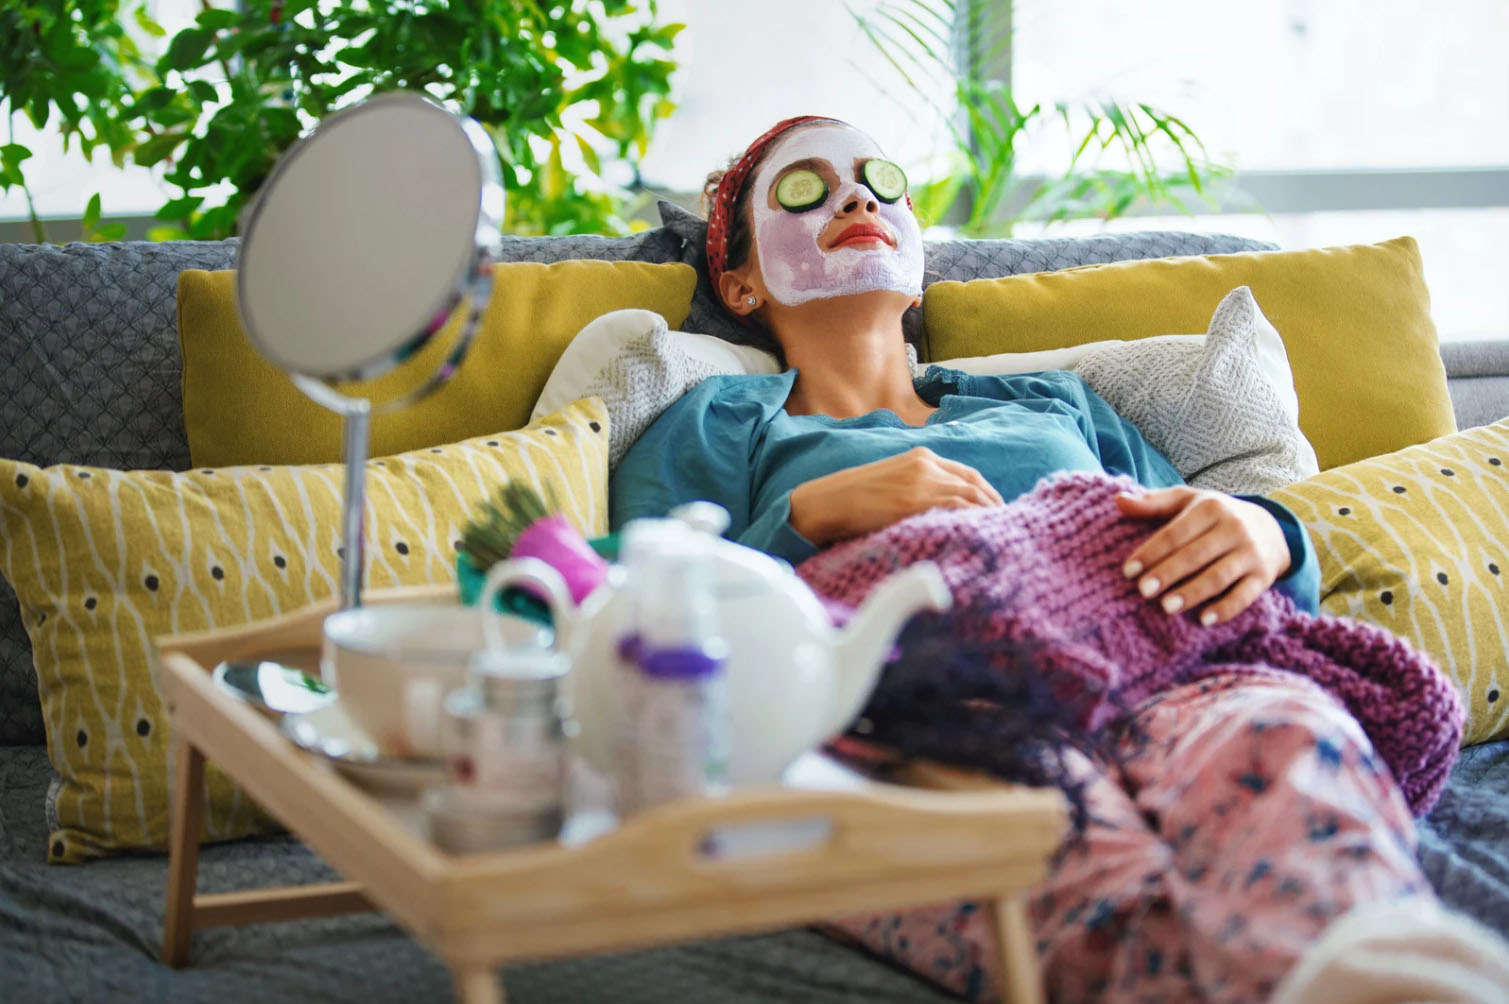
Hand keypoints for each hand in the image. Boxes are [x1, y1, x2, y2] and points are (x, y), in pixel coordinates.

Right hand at [789, 447, 1003, 545]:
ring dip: (989, 516)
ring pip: (971, 496)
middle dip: (995, 506)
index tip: (997, 512)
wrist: (825, 503)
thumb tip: (940, 512)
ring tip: (1001, 535)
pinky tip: (981, 534)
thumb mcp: (890, 484)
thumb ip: (916, 489)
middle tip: (1007, 527)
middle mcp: (925, 464)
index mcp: (920, 457)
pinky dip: (974, 521)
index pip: (968, 474)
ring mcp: (921, 482)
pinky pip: (956, 509)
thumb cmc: (852, 500)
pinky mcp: (914, 501)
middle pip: (975, 485)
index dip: (987, 493)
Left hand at [1115, 486, 1290, 626]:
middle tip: (1143, 591)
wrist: (1270, 528)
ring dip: (1192, 593)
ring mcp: (1251, 553)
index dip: (1151, 552)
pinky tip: (1204, 620)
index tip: (1128, 571)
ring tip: (1167, 608)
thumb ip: (1153, 503)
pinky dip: (1225, 609)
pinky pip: (1244, 595)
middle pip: (1195, 555)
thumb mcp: (1187, 502)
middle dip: (1168, 573)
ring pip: (1218, 576)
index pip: (1175, 533)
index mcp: (1211, 507)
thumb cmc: (1215, 516)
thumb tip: (1118, 500)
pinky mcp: (1263, 576)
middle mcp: (1234, 528)